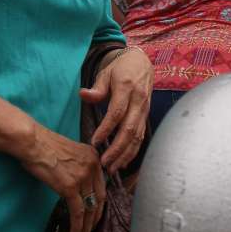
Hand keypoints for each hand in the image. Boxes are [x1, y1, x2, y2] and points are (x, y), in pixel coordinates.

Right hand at [19, 125, 105, 231]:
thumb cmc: (44, 144)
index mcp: (93, 156)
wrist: (33, 142)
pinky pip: (78, 211)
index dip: (99, 202)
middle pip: (99, 197)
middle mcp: (92, 165)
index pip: (101, 184)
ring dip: (87, 225)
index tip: (95, 212)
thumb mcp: (70, 151)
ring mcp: (82, 176)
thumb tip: (78, 182)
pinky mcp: (70, 186)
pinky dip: (78, 225)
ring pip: (89, 207)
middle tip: (91, 228)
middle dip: (95, 216)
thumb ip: (79, 164)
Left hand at [80, 47, 152, 171]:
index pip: (117, 112)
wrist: (142, 63)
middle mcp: (139, 101)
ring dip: (125, 154)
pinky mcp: (147, 116)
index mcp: (127, 88)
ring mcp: (145, 110)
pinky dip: (133, 151)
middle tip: (104, 163)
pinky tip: (123, 162)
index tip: (95, 141)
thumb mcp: (106, 73)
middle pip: (129, 129)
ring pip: (138, 136)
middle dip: (117, 149)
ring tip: (112, 168)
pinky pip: (141, 136)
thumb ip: (96, 88)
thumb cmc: (120, 69)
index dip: (106, 129)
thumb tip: (83, 95)